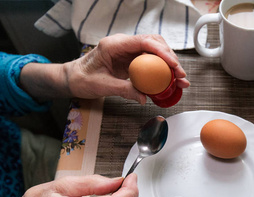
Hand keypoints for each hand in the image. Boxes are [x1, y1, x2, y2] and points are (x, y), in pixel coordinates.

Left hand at [65, 34, 189, 103]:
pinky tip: (169, 80)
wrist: (73, 78)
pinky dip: (162, 69)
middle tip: (180, 75)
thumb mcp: (103, 86)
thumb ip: (124, 90)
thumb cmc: (82, 78)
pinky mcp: (131, 59)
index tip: (173, 65)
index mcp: (114, 45)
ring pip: (155, 51)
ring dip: (169, 64)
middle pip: (154, 43)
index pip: (144, 42)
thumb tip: (144, 98)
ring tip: (179, 79)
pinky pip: (150, 61)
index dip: (162, 52)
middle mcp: (123, 44)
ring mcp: (128, 51)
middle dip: (170, 58)